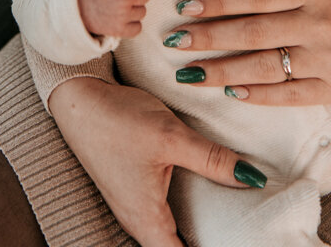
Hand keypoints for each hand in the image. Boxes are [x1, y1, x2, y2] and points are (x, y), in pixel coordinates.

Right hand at [48, 78, 267, 246]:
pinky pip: (160, 218)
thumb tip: (252, 179)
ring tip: (223, 224)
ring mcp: (132, 206)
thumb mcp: (170, 137)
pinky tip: (197, 199)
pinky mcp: (131, 188)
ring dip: (191, 234)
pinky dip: (181, 217)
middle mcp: (137, 221)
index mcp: (147, 220)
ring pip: (167, 236)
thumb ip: (212, 159)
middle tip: (236, 234)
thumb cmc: (119, 120)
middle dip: (204, 243)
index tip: (240, 243)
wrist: (78, 98)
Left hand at [164, 0, 330, 104]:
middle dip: (208, 37)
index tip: (185, 6)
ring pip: (263, 66)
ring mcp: (325, 59)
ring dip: (222, 71)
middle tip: (173, 41)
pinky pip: (288, 94)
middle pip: (251, 32)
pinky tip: (231, 92)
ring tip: (190, 72)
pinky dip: (258, 95)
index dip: (218, 1)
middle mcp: (317, 23)